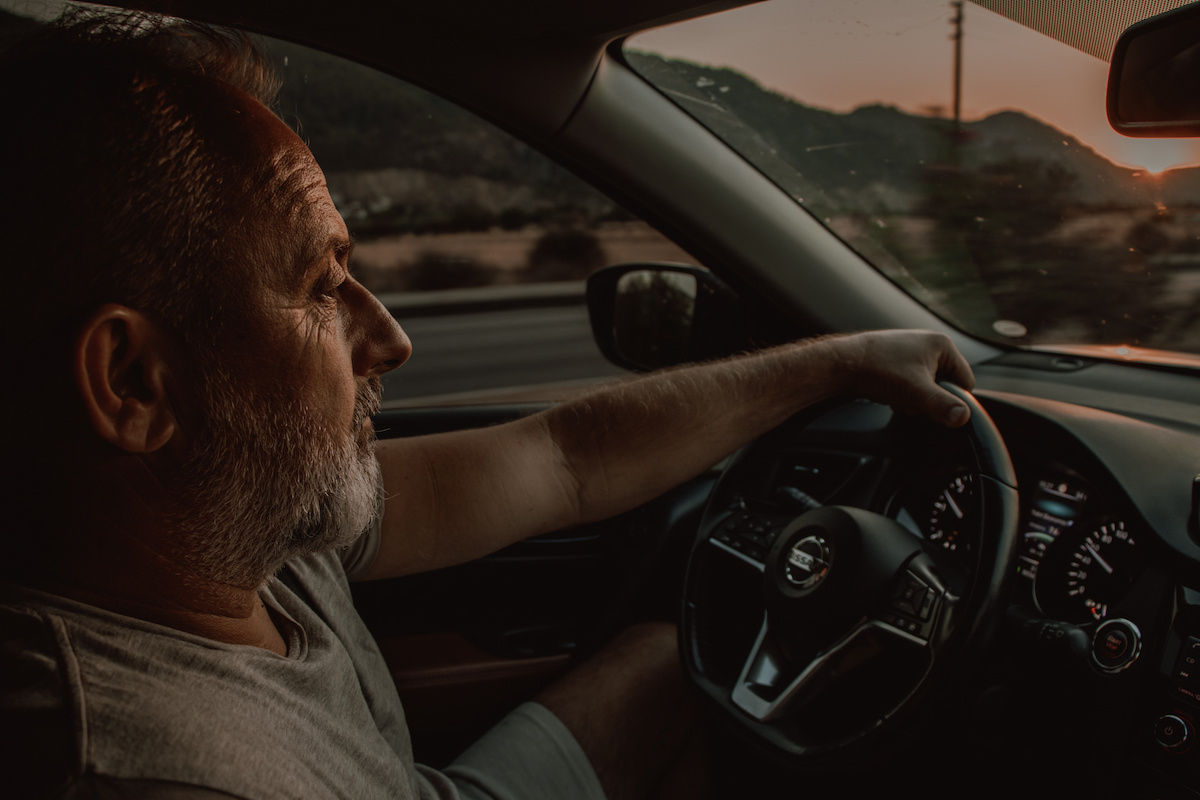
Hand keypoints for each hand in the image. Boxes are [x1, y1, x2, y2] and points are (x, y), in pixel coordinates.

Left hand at [824, 330, 975, 426]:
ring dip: (914, 398)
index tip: (933, 408)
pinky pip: (912, 383)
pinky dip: (903, 392)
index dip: (952, 400)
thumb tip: (963, 416)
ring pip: (927, 386)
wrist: (842, 363)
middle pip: (945, 385)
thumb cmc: (878, 369)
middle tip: (910, 400)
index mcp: (942, 345)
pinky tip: (890, 392)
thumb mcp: (915, 391)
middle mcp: (930, 343)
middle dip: (929, 399)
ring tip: (897, 395)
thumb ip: (941, 405)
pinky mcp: (899, 359)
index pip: (965, 382)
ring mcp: (913, 350)